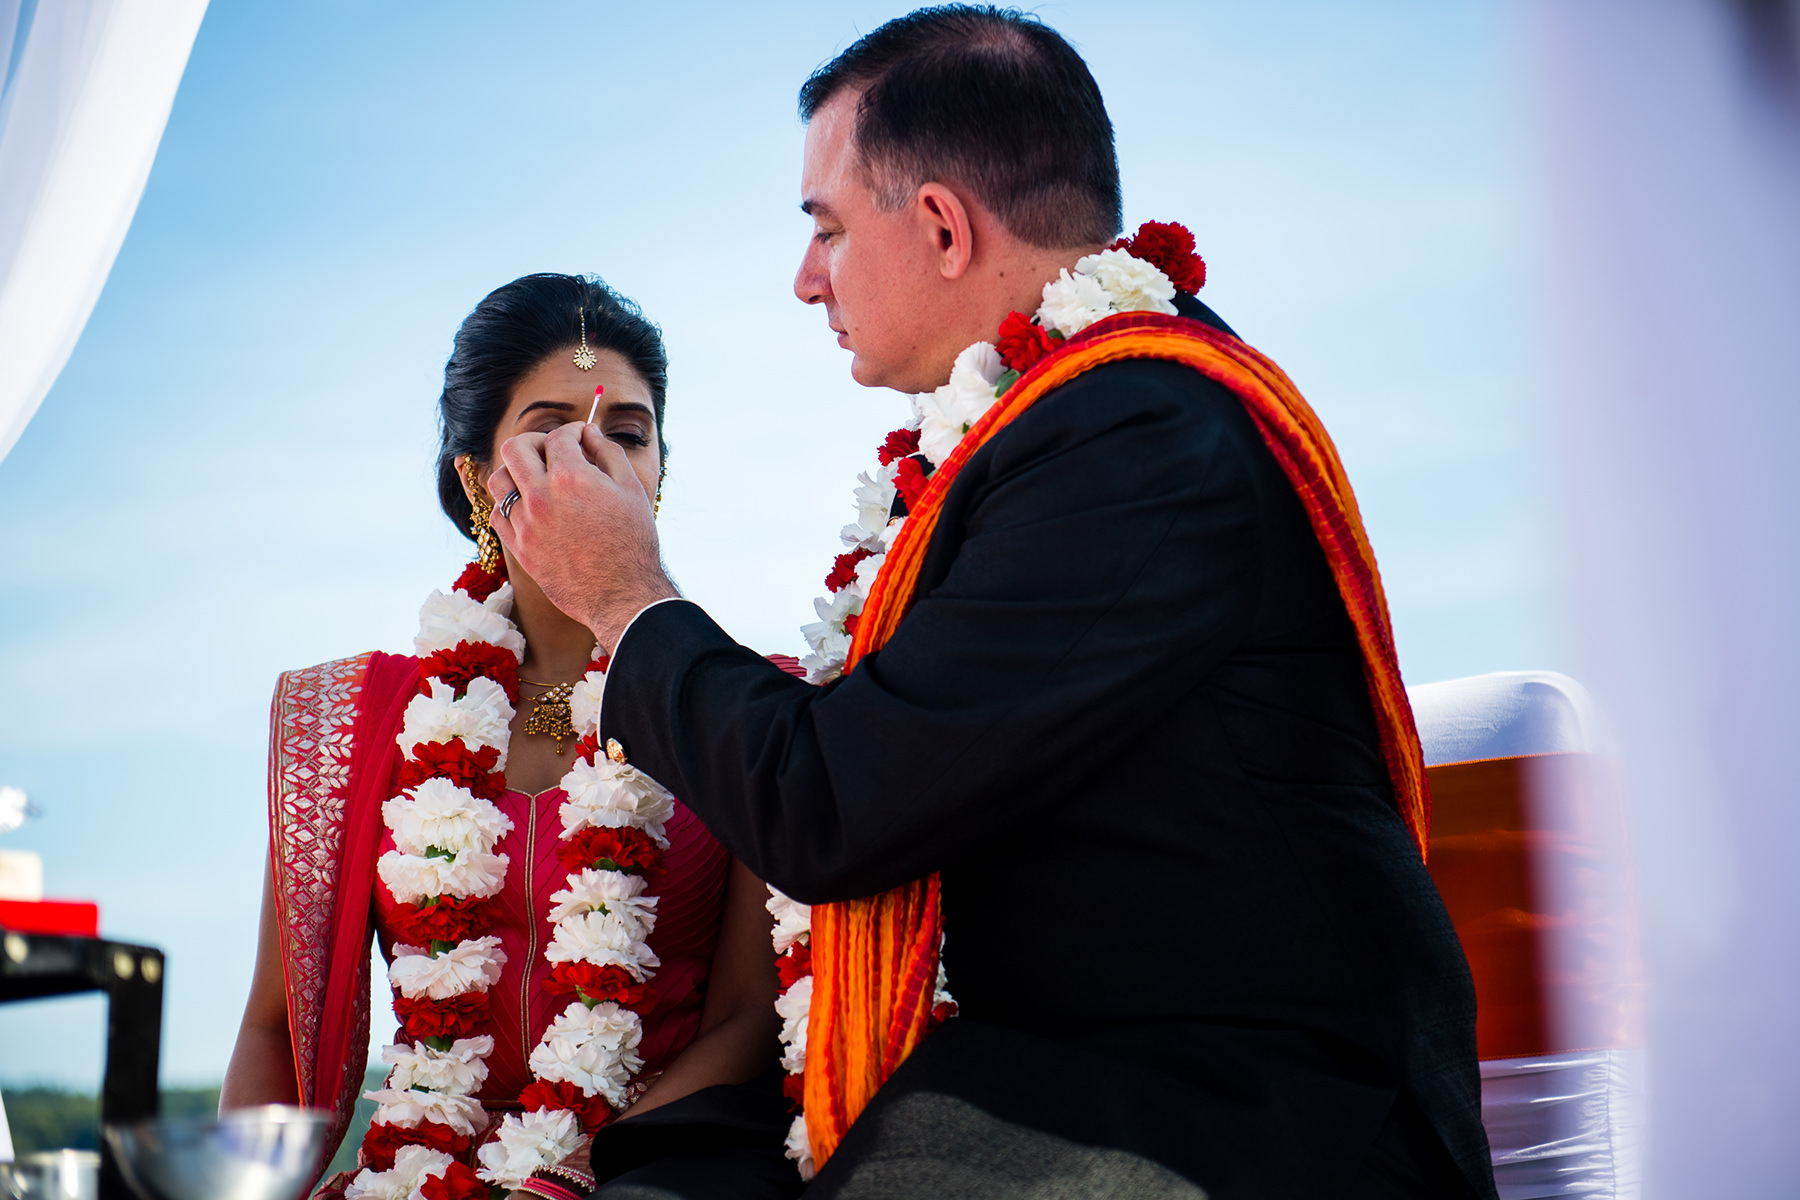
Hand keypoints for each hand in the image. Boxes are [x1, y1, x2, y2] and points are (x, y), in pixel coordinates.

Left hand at [487, 422, 677, 650]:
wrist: (621, 593)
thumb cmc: (633, 541)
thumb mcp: (632, 489)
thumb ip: (609, 453)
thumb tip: (589, 433)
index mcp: (572, 477)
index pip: (558, 436)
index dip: (572, 432)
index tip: (580, 438)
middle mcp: (541, 496)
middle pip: (515, 448)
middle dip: (535, 441)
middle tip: (551, 450)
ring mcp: (526, 523)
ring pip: (499, 480)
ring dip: (516, 471)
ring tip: (536, 478)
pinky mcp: (519, 548)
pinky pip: (497, 514)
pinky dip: (509, 504)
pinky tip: (529, 506)